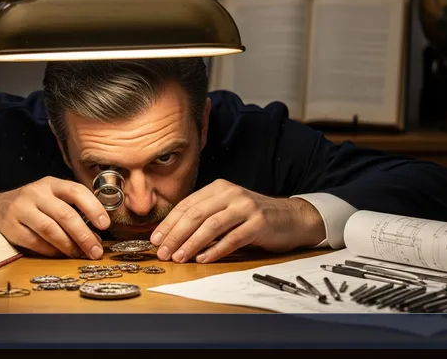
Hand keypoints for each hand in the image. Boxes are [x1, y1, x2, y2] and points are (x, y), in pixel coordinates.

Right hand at [0, 177, 109, 258]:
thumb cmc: (33, 204)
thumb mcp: (52, 197)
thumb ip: (73, 209)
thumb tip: (97, 235)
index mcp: (51, 183)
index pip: (76, 191)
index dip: (93, 207)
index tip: (105, 224)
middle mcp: (36, 193)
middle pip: (65, 214)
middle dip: (84, 235)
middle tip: (96, 251)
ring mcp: (21, 209)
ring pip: (50, 230)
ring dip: (69, 246)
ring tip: (80, 254)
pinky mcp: (10, 226)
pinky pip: (35, 242)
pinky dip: (51, 251)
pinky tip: (60, 254)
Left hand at [150, 179, 324, 262]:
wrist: (291, 218)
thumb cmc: (253, 217)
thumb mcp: (227, 210)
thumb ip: (204, 217)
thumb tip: (172, 237)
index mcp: (218, 188)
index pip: (186, 205)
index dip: (168, 223)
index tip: (155, 240)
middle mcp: (231, 193)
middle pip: (196, 214)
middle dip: (175, 235)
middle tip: (163, 252)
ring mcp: (246, 207)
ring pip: (211, 225)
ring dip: (191, 243)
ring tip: (179, 257)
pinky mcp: (259, 223)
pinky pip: (233, 238)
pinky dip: (216, 250)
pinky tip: (203, 259)